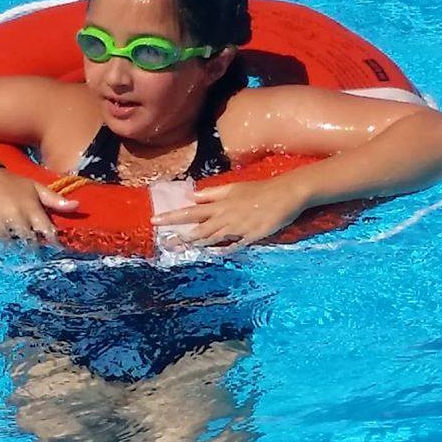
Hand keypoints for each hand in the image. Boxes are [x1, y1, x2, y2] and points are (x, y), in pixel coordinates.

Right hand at [0, 170, 79, 247]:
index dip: (52, 241)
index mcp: (32, 208)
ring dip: (10, 244)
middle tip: (29, 248)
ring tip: (9, 240)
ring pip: (8, 243)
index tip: (54, 247)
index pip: (47, 231)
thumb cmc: (12, 183)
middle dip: (30, 247)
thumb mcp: (35, 188)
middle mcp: (17, 216)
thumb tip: (77, 206)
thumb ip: (55, 200)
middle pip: (28, 242)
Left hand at [153, 179, 309, 247]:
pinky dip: (224, 249)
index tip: (155, 220)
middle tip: (163, 243)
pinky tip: (213, 253)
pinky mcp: (251, 235)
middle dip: (179, 235)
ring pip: (212, 237)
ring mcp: (238, 227)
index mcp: (220, 204)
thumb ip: (213, 194)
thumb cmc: (259, 190)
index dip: (172, 216)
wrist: (286, 193)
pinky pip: (234, 244)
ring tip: (179, 248)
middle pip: (198, 227)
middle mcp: (225, 216)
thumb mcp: (233, 188)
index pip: (191, 211)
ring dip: (195, 243)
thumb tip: (193, 196)